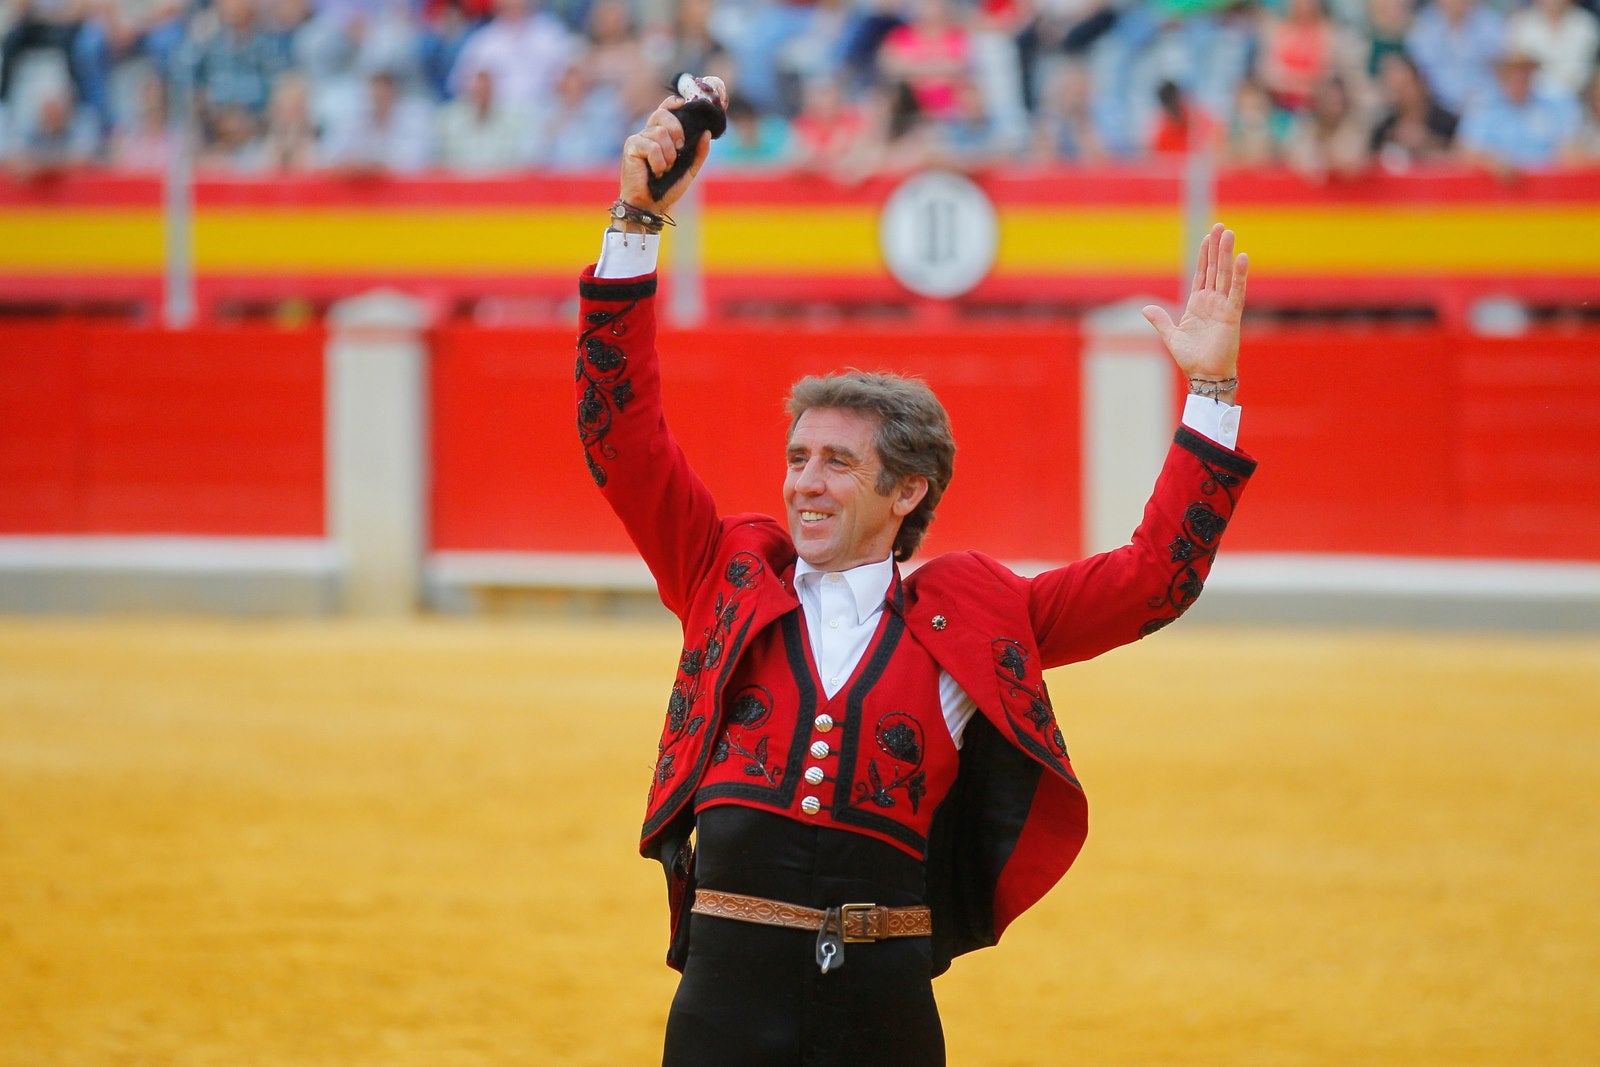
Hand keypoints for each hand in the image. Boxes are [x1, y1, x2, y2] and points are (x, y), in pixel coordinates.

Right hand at [618, 77, 726, 216]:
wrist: (650, 205)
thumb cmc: (667, 188)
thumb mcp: (689, 169)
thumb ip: (699, 152)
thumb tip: (707, 133)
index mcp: (661, 135)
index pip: (665, 109)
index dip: (673, 104)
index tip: (683, 104)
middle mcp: (648, 133)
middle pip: (663, 115)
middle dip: (677, 131)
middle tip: (679, 150)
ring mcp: (638, 139)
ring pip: (660, 133)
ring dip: (668, 155)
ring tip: (663, 170)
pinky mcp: (631, 147)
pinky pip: (652, 147)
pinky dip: (659, 163)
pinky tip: (655, 173)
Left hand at [1142, 223, 1248, 396]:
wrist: (1204, 375)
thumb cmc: (1191, 358)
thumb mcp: (1171, 336)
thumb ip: (1160, 320)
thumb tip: (1144, 308)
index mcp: (1198, 304)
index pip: (1202, 274)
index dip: (1204, 255)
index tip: (1207, 237)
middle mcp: (1212, 302)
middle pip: (1215, 269)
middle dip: (1216, 248)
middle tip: (1220, 227)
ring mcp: (1223, 307)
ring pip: (1225, 275)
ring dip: (1227, 255)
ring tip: (1229, 234)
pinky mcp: (1231, 315)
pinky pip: (1236, 291)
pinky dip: (1239, 275)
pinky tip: (1242, 258)